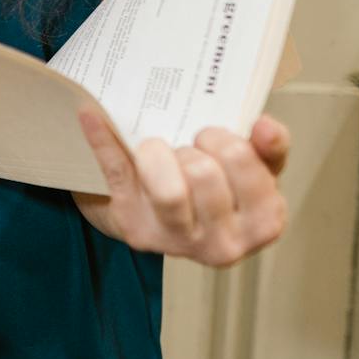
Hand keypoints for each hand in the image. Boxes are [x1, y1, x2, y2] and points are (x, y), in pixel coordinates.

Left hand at [72, 111, 290, 266]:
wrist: (165, 214)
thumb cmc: (217, 185)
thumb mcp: (252, 169)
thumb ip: (268, 147)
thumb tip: (266, 126)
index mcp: (264, 221)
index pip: (245, 165)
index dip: (225, 142)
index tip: (211, 136)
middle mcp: (225, 243)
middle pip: (205, 174)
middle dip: (193, 148)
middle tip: (187, 147)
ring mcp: (177, 240)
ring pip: (169, 191)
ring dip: (158, 156)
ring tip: (159, 151)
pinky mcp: (135, 228)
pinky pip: (118, 175)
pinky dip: (103, 141)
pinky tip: (89, 115)